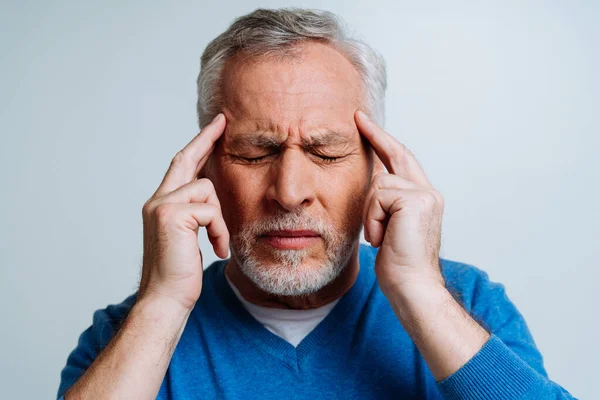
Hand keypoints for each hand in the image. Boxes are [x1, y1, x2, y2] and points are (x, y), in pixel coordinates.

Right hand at [138, 113, 229, 310]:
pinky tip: (216, 250)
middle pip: (185, 159)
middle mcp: (157, 200)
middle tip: (223, 121)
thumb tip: (212, 196)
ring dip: (220, 220)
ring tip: (218, 244)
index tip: (214, 128)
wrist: (167, 300)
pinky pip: (211, 209)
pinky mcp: (172, 214)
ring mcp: (162, 205)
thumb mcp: (190, 238)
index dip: (198, 145)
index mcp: (162, 205)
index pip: (181, 166)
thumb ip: (196, 214)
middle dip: (206, 139)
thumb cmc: (181, 274)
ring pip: (207, 189)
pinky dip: (219, 230)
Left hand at [355, 110, 444, 295]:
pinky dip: (372, 219)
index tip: (366, 124)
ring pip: (378, 184)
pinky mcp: (417, 201)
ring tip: (379, 236)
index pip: (402, 161)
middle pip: (397, 155)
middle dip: (376, 134)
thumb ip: (385, 205)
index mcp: (422, 199)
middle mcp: (428, 193)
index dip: (385, 141)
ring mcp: (426, 195)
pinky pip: (378, 196)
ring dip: (370, 213)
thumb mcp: (387, 227)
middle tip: (358, 117)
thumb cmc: (397, 265)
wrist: (411, 287)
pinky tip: (381, 238)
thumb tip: (370, 185)